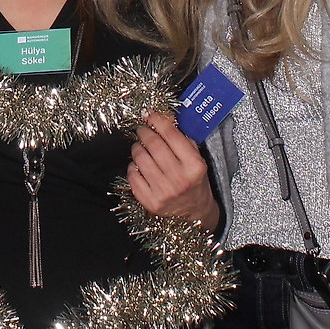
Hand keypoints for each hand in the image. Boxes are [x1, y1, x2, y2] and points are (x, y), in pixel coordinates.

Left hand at [127, 111, 219, 232]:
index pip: (171, 135)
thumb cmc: (194, 182)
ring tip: (140, 147)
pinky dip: (132, 167)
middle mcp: (179, 179)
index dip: (157, 121)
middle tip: (141, 130)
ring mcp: (163, 192)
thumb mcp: (197, 160)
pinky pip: (133, 176)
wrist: (195, 213)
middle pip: (154, 145)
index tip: (150, 115)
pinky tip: (139, 166)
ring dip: (137, 148)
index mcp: (194, 165)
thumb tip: (162, 120)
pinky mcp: (150, 202)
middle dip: (144, 133)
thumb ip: (182, 140)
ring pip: (140, 159)